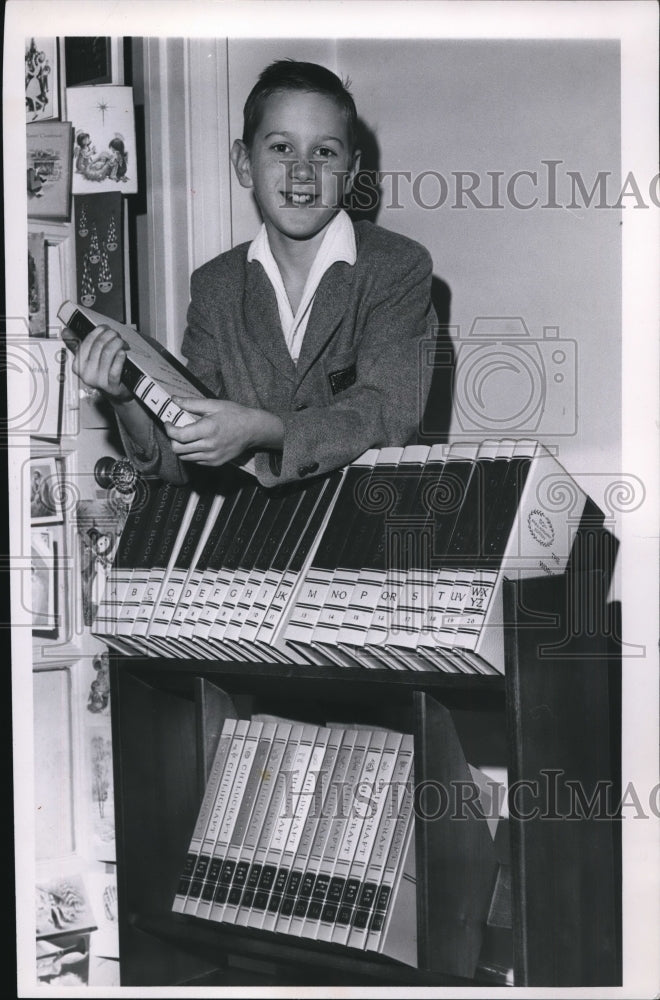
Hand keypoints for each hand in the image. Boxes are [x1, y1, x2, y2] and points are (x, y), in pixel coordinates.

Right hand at [68, 323, 131, 402]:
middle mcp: (86, 373)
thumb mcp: (88, 359)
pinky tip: (123, 353)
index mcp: (78, 365)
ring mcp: (98, 380)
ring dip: (117, 344)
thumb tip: (65, 331)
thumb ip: (77, 345)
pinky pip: (115, 368)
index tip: (106, 328)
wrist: (115, 392)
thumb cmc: (103, 372)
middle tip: (117, 335)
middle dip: (110, 336)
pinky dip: (120, 358)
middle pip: (99, 346)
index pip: (86, 342)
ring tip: (122, 343)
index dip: (98, 332)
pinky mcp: (111, 385)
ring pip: (107, 354)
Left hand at [165, 398, 283, 466]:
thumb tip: (174, 399)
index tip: (168, 423)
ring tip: (185, 436)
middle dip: (172, 439)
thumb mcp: (214, 404)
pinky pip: (195, 461)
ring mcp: (212, 457)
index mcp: (208, 429)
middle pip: (178, 449)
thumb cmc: (235, 414)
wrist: (254, 430)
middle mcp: (209, 446)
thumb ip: (192, 403)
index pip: (179, 436)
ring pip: (185, 457)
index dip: (169, 430)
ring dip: (181, 447)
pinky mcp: (215, 462)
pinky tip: (197, 443)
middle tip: (175, 430)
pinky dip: (191, 453)